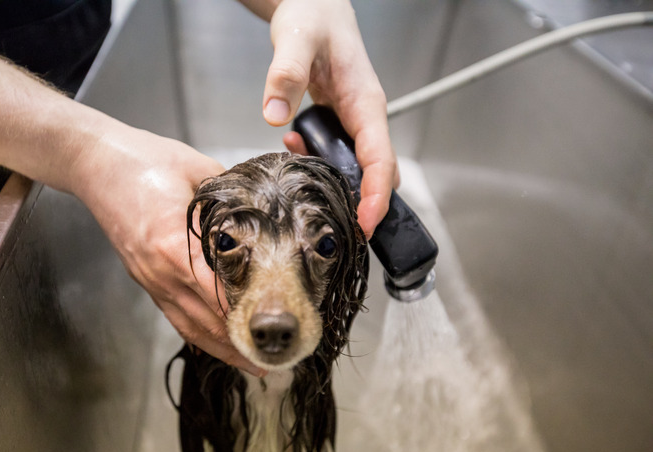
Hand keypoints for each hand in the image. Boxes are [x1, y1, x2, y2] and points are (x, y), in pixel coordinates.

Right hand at [68, 121, 264, 376]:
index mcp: (174, 245)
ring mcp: (149, 278)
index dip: (249, 317)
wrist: (93, 161)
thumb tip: (266, 213)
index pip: (219, 294)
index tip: (278, 330)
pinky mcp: (143, 278)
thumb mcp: (197, 169)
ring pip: (189, 326)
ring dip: (221, 349)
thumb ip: (231, 198)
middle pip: (206, 322)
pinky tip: (217, 344)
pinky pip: (174, 315)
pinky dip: (198, 334)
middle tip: (275, 361)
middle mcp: (160, 271)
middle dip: (240, 346)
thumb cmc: (143, 159)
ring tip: (251, 364)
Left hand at [253, 0, 398, 237]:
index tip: (366, 222)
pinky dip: (316, 159)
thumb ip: (286, 75)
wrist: (315, 5)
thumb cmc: (314, 16)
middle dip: (362, 202)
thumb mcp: (297, 40)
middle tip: (338, 226)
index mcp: (366, 102)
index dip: (376, 194)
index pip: (379, 157)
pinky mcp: (338, 122)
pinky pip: (335, 152)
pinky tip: (293, 144)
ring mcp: (353, 121)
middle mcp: (365, 116)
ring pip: (356, 166)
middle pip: (375, 171)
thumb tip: (274, 115)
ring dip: (334, 180)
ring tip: (304, 176)